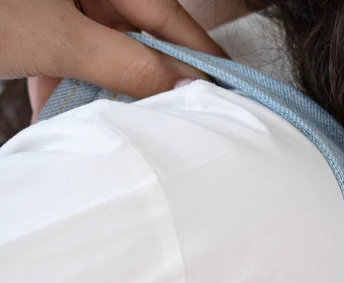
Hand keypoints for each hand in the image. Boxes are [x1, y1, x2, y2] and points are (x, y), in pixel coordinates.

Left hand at [0, 0, 225, 117]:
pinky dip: (67, 84)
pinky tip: (67, 112)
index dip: (198, 60)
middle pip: (136, 32)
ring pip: (100, 48)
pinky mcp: (28, 22)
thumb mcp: (57, 38)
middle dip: (152, 80)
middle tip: (181, 127)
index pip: (168, 15)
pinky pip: (64, 54)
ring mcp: (54, 3)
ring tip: (124, 127)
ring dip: (108, 89)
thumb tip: (182, 90)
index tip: (232, 101)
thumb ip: (125, 65)